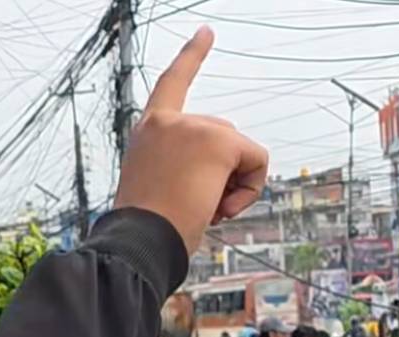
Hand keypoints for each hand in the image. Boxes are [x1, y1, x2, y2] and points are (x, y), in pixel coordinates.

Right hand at [111, 29, 268, 253]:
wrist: (141, 241)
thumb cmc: (147, 227)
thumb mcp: (157, 184)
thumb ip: (184, 161)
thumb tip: (229, 163)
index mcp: (150, 130)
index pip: (173, 82)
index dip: (191, 56)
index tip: (206, 32)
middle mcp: (169, 121)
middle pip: (222, 135)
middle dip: (222, 174)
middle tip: (198, 208)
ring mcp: (194, 126)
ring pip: (241, 151)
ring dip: (234, 186)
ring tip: (206, 210)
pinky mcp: (218, 140)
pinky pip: (257, 161)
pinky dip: (251, 189)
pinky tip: (222, 207)